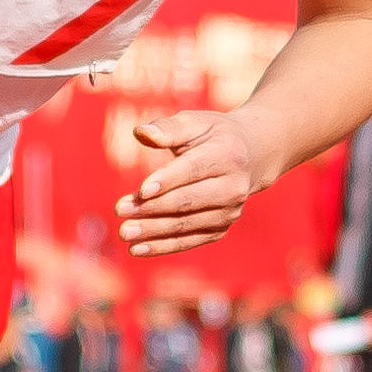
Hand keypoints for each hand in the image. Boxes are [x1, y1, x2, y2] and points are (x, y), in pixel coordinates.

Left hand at [116, 110, 264, 256]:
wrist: (252, 156)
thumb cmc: (212, 135)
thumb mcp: (194, 122)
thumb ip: (168, 127)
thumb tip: (141, 132)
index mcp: (227, 154)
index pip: (194, 169)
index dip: (168, 180)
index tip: (142, 190)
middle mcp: (233, 187)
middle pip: (188, 201)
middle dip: (152, 208)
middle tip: (119, 211)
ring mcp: (230, 211)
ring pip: (186, 224)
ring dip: (153, 231)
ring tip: (124, 232)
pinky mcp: (221, 228)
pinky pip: (189, 240)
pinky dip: (163, 246)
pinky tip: (137, 249)